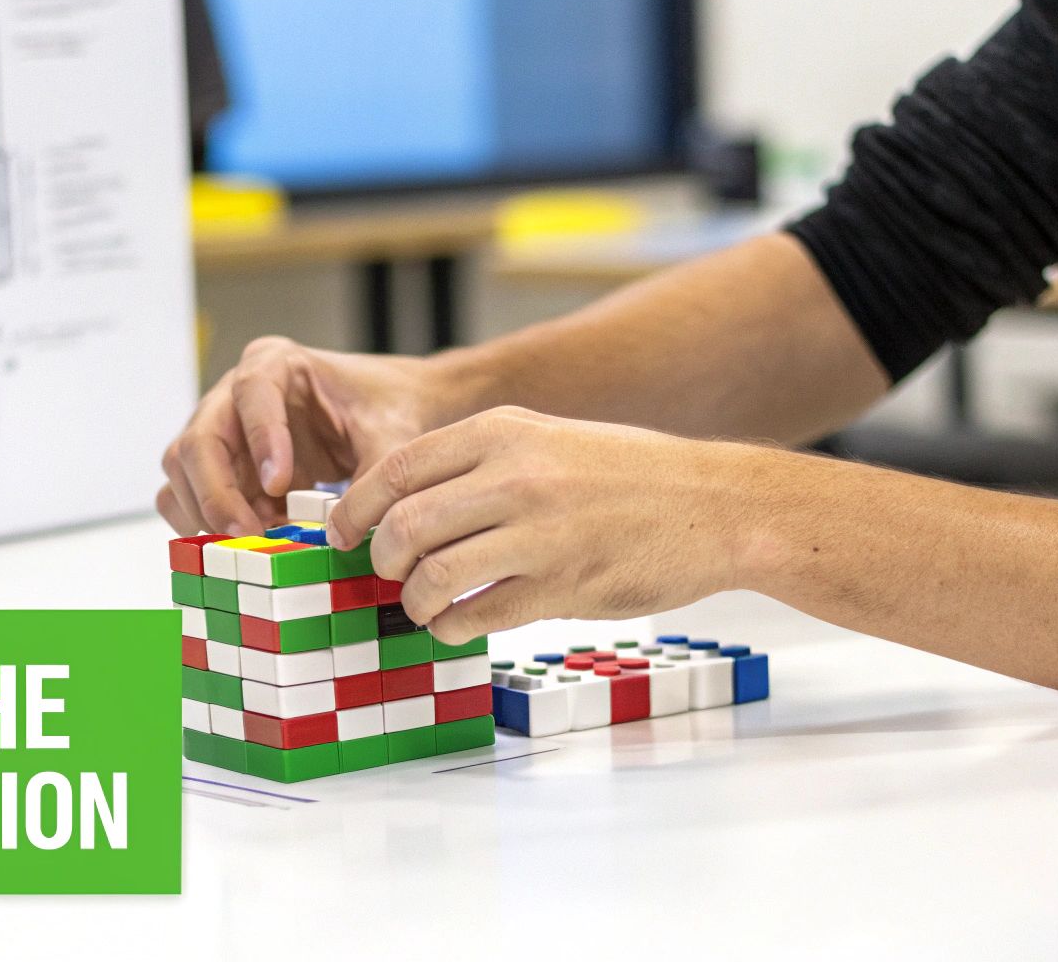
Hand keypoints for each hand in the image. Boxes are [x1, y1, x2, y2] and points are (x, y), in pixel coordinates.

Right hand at [157, 337, 469, 535]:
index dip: (260, 437)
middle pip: (200, 439)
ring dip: (208, 514)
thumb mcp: (392, 436)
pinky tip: (249, 542)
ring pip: (183, 472)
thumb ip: (375, 476)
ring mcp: (220, 433)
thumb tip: (341, 534)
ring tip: (254, 544)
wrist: (383, 413)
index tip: (279, 483)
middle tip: (249, 534)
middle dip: (217, 493)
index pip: (252, 391)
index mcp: (276, 363)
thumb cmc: (383, 409)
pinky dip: (206, 525)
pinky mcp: (219, 470)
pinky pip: (187, 498)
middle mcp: (233, 394)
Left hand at [326, 407, 757, 643]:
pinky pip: (479, 616)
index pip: (396, 469)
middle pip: (404, 526)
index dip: (353, 508)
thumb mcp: (548, 439)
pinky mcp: (564, 586)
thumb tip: (404, 505)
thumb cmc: (629, 475)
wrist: (717, 505)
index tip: (341, 533)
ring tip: (422, 606)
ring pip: (434, 576)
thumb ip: (480, 464)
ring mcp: (540, 533)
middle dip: (380, 560)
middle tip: (385, 574)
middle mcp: (515, 476)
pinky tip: (456, 626)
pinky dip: (451, 627)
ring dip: (413, 601)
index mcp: (503, 431)